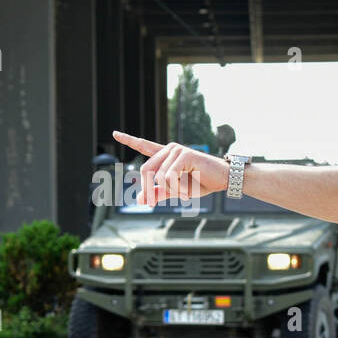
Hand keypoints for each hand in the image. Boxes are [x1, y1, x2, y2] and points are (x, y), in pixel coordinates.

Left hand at [112, 130, 229, 206]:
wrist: (222, 180)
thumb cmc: (201, 183)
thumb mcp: (175, 191)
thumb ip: (158, 193)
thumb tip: (139, 200)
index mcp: (165, 156)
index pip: (144, 146)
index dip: (129, 140)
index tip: (115, 133)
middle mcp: (169, 150)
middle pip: (145, 169)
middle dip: (146, 189)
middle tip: (150, 204)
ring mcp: (176, 150)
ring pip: (159, 176)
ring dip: (171, 191)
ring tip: (185, 194)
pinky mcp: (184, 154)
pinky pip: (170, 176)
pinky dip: (178, 189)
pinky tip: (188, 193)